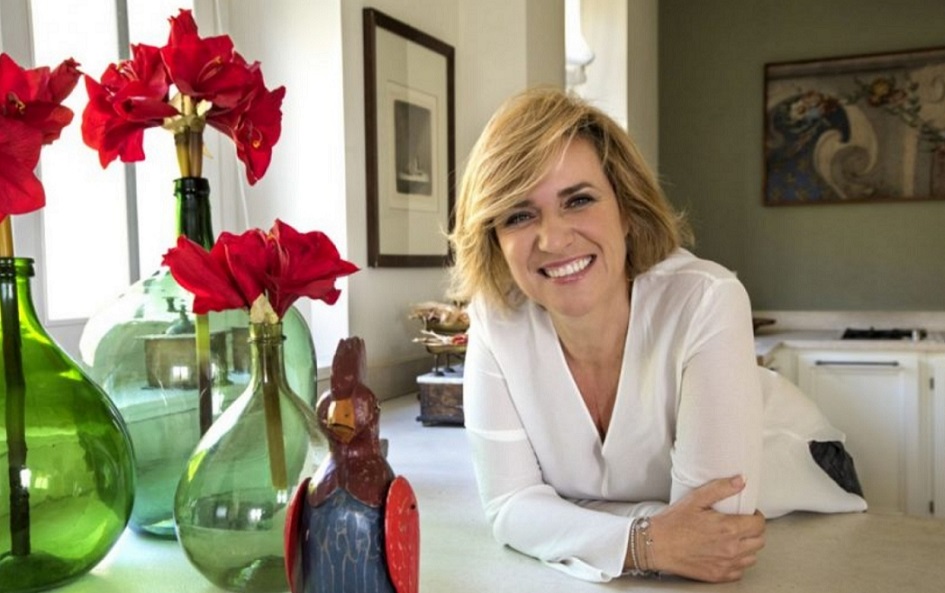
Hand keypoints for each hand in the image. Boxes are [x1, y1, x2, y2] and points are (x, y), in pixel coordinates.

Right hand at [645, 476, 765, 582]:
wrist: (656, 545)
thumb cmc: (673, 522)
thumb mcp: (696, 499)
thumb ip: (721, 488)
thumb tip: (741, 481)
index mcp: (728, 528)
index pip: (759, 524)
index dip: (756, 516)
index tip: (747, 513)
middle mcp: (731, 549)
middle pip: (759, 541)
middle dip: (753, 531)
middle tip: (741, 524)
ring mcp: (725, 565)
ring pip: (752, 557)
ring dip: (747, 547)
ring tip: (733, 539)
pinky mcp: (718, 576)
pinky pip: (739, 571)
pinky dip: (737, 562)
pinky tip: (725, 553)